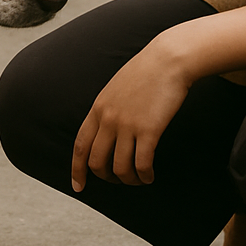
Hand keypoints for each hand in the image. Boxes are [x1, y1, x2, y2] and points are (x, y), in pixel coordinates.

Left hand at [71, 34, 191, 191]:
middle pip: (97, 162)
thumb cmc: (147, 70)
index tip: (78, 186)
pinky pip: (141, 165)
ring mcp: (127, 125)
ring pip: (119, 168)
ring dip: (129, 180)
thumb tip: (107, 130)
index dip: (77, 169)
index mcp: (99, 107)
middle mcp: (109, 118)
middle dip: (106, 177)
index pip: (80, 145)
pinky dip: (144, 176)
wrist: (168, 59)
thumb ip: (108, 108)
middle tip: (119, 180)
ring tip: (139, 179)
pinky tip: (150, 176)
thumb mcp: (116, 87)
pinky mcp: (149, 130)